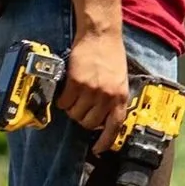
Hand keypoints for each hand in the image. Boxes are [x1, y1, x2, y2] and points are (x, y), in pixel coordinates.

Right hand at [58, 29, 130, 148]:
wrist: (101, 35)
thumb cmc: (111, 56)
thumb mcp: (120, 80)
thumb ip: (114, 98)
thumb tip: (104, 119)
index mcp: (121, 96)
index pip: (115, 126)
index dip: (105, 141)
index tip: (98, 150)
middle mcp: (107, 96)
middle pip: (89, 123)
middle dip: (83, 119)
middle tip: (81, 108)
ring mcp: (91, 90)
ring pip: (75, 114)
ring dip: (72, 109)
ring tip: (75, 96)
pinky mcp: (76, 82)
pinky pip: (64, 102)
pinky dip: (63, 100)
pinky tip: (67, 90)